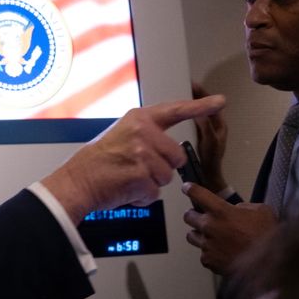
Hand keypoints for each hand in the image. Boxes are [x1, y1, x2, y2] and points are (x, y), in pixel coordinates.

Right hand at [42, 95, 225, 222]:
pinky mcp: (142, 175)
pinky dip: (143, 197)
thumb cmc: (99, 161)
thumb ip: (146, 136)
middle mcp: (144, 132)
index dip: (200, 107)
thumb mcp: (122, 135)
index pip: (176, 110)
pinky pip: (155, 193)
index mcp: (140, 119)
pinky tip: (127, 189)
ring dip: (152, 184)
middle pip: (177, 156)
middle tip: (139, 169)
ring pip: (168, 177)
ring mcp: (143, 154)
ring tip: (129, 178)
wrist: (78, 181)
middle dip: (164, 168)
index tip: (220, 101)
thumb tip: (167, 149)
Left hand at [182, 183, 277, 274]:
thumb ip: (243, 207)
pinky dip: (209, 253)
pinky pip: (203, 254)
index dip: (190, 189)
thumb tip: (236, 210)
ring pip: (191, 236)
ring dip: (199, 234)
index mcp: (221, 211)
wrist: (268, 263)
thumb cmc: (266, 237)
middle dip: (194, 215)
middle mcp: (210, 227)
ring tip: (210, 236)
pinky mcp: (208, 261)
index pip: (197, 194)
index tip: (187, 188)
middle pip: (188, 216)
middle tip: (202, 217)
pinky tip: (221, 253)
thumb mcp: (261, 211)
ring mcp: (207, 245)